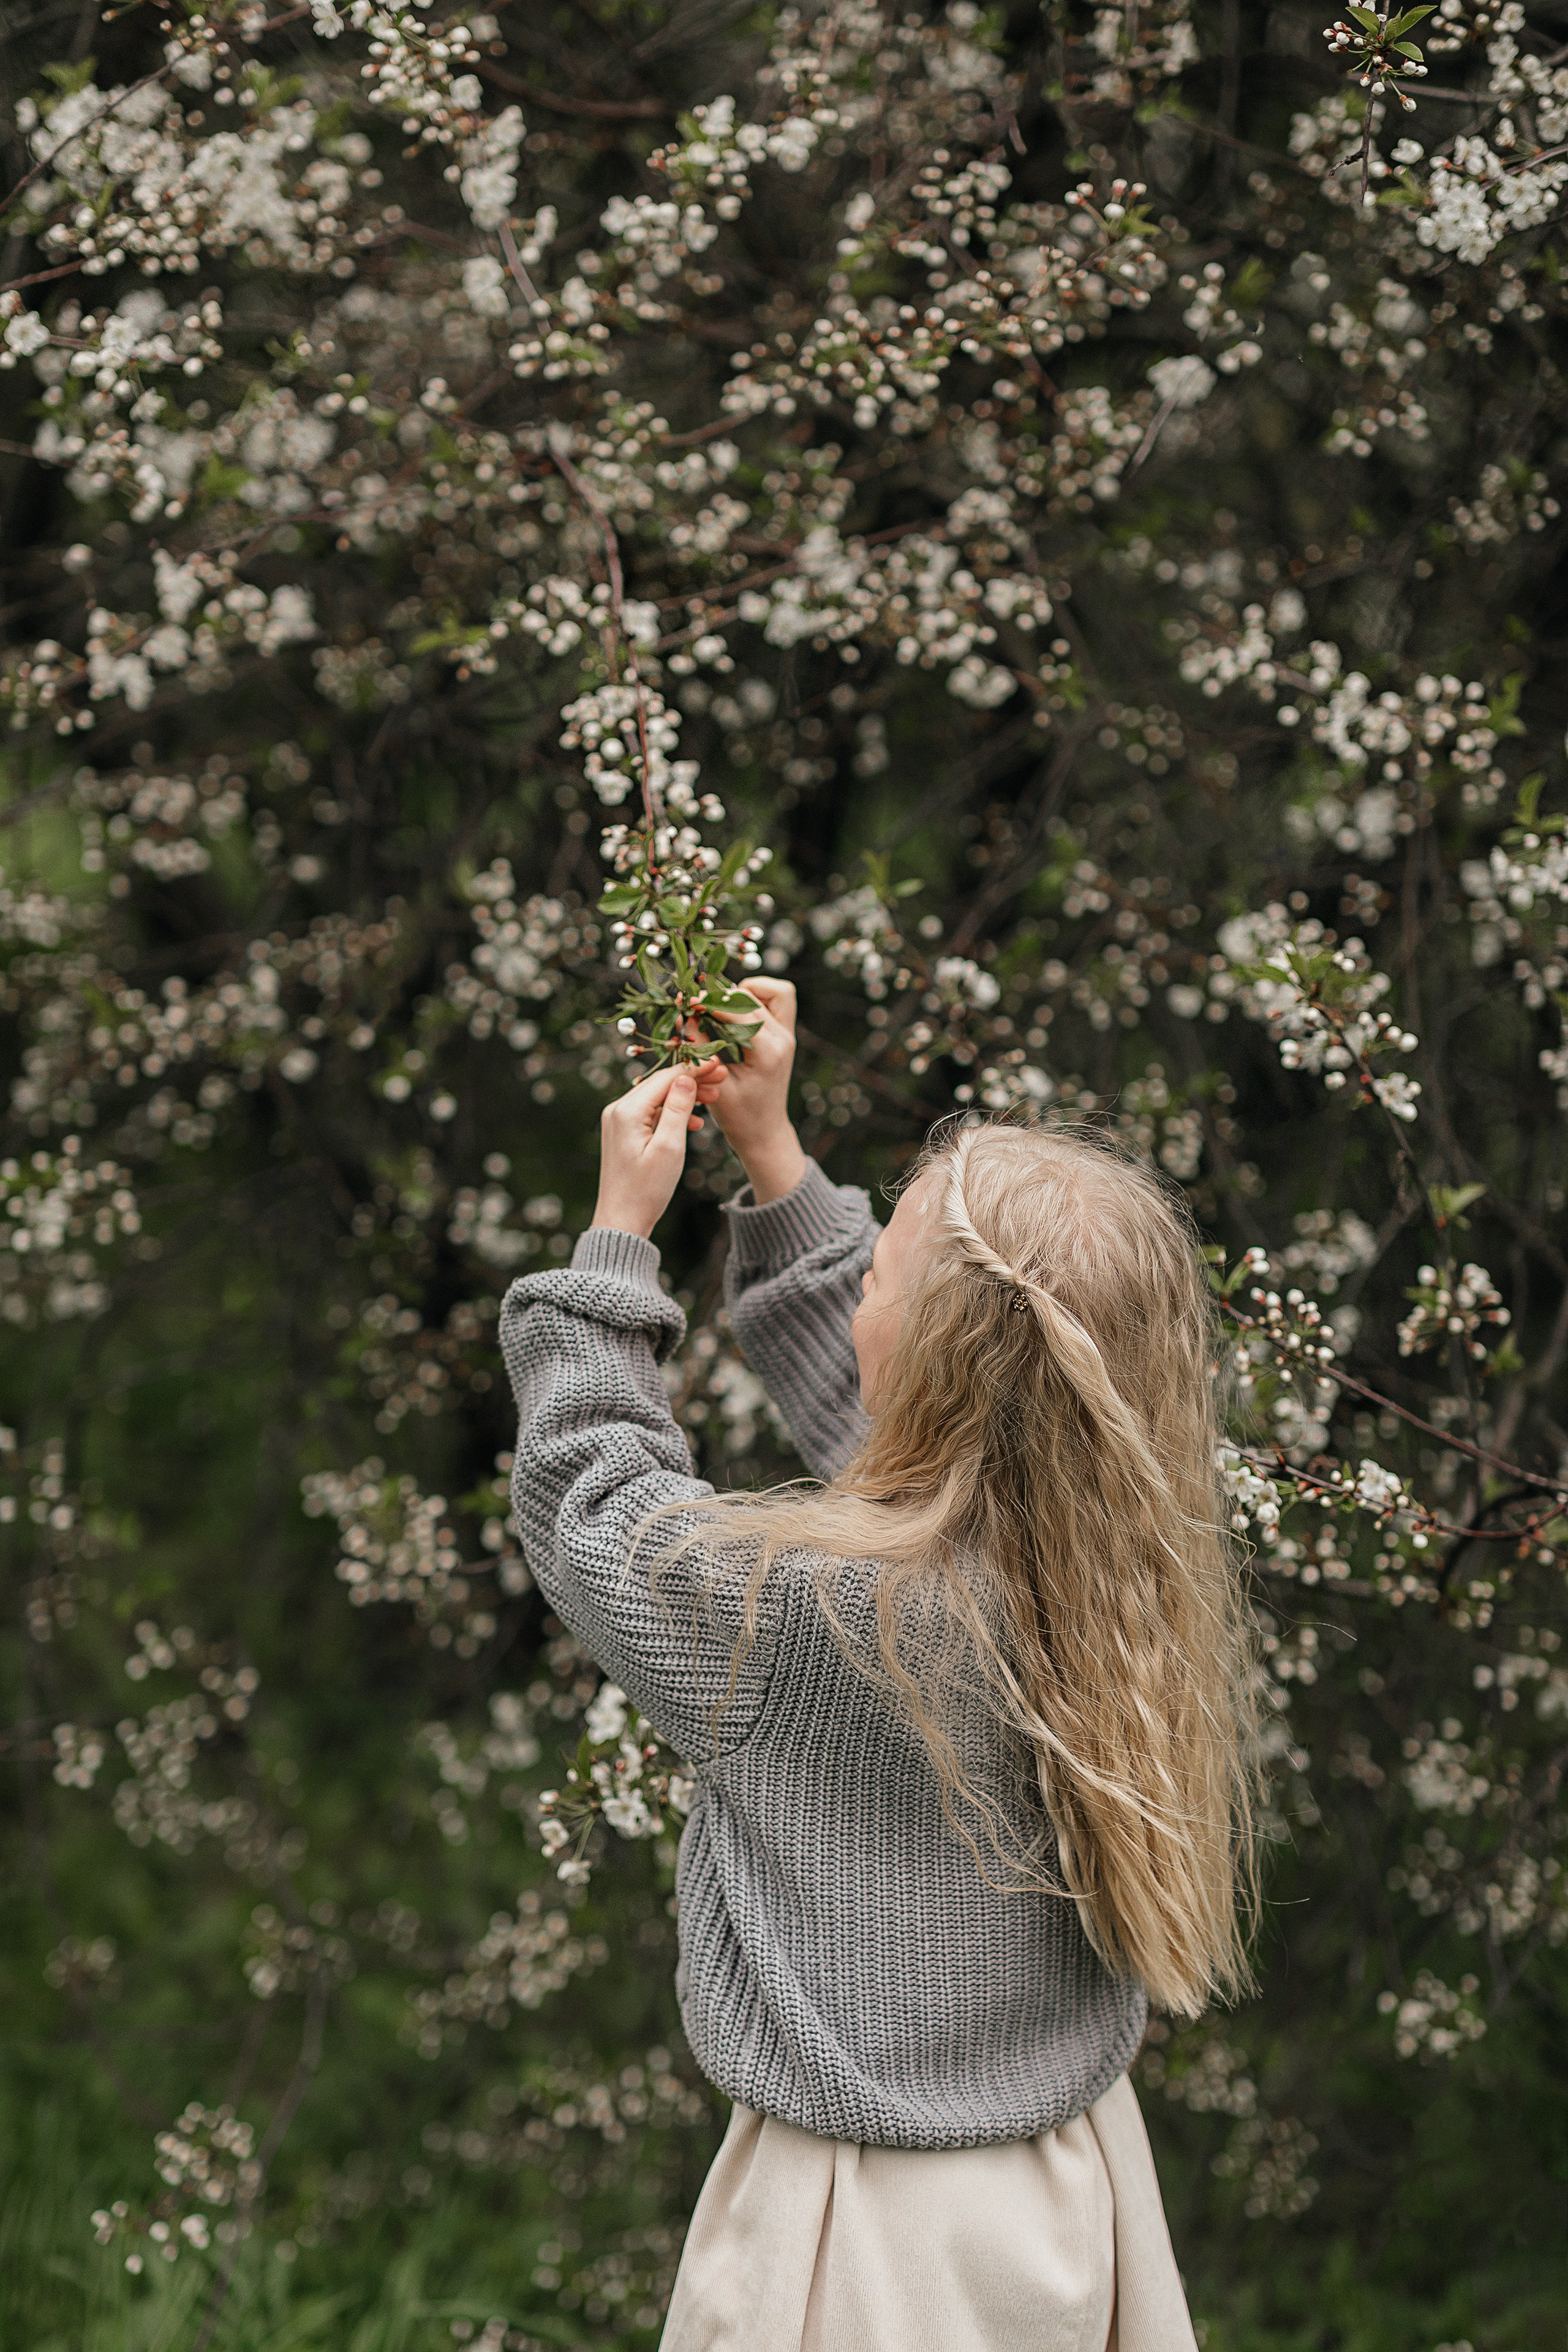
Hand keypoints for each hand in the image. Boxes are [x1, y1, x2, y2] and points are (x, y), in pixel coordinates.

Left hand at [590, 1059, 721, 1238]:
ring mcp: (618, 1121)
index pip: (665, 1078)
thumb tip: (686, 1078)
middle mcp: (617, 1110)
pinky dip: (672, 1113)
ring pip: (657, 1098)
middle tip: (723, 1078)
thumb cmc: (647, 1190)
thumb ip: (678, 1110)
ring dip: (685, 1097)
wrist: (622, 1221)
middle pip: (660, 1084)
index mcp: (626, 1111)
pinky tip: (694, 1122)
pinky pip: (651, 1113)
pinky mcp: (623, 1132)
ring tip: (714, 1099)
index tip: (720, 1064)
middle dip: (692, 1080)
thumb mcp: (669, 1148)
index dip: (695, 1069)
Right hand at [698, 977, 807, 1204]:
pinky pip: (779, 999)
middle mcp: (783, 1039)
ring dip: (744, 991)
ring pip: (772, 991)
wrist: (764, 1131)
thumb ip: (700, 1049)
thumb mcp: (715, 1085)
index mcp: (767, 1053)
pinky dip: (757, 996)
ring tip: (719, 1005)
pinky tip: (734, 1009)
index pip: (737, 1011)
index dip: (709, 1002)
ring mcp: (788, 1035)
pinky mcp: (785, 1034)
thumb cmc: (738, 1116)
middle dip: (721, 995)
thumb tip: (685, 1015)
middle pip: (752, 996)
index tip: (686, 1002)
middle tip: (696, 1004)